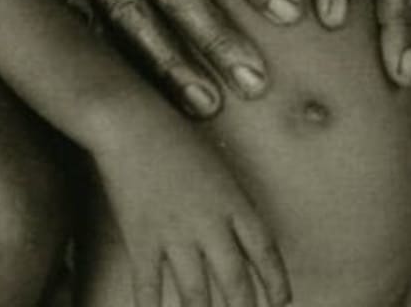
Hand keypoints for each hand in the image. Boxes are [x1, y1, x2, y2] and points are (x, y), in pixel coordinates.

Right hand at [93, 92, 289, 306]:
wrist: (128, 121)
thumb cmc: (172, 135)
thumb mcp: (215, 165)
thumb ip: (229, 202)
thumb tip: (239, 239)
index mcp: (231, 201)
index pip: (264, 251)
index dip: (276, 281)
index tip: (282, 302)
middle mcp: (208, 223)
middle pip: (235, 280)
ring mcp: (174, 234)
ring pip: (196, 292)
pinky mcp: (141, 238)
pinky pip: (148, 284)